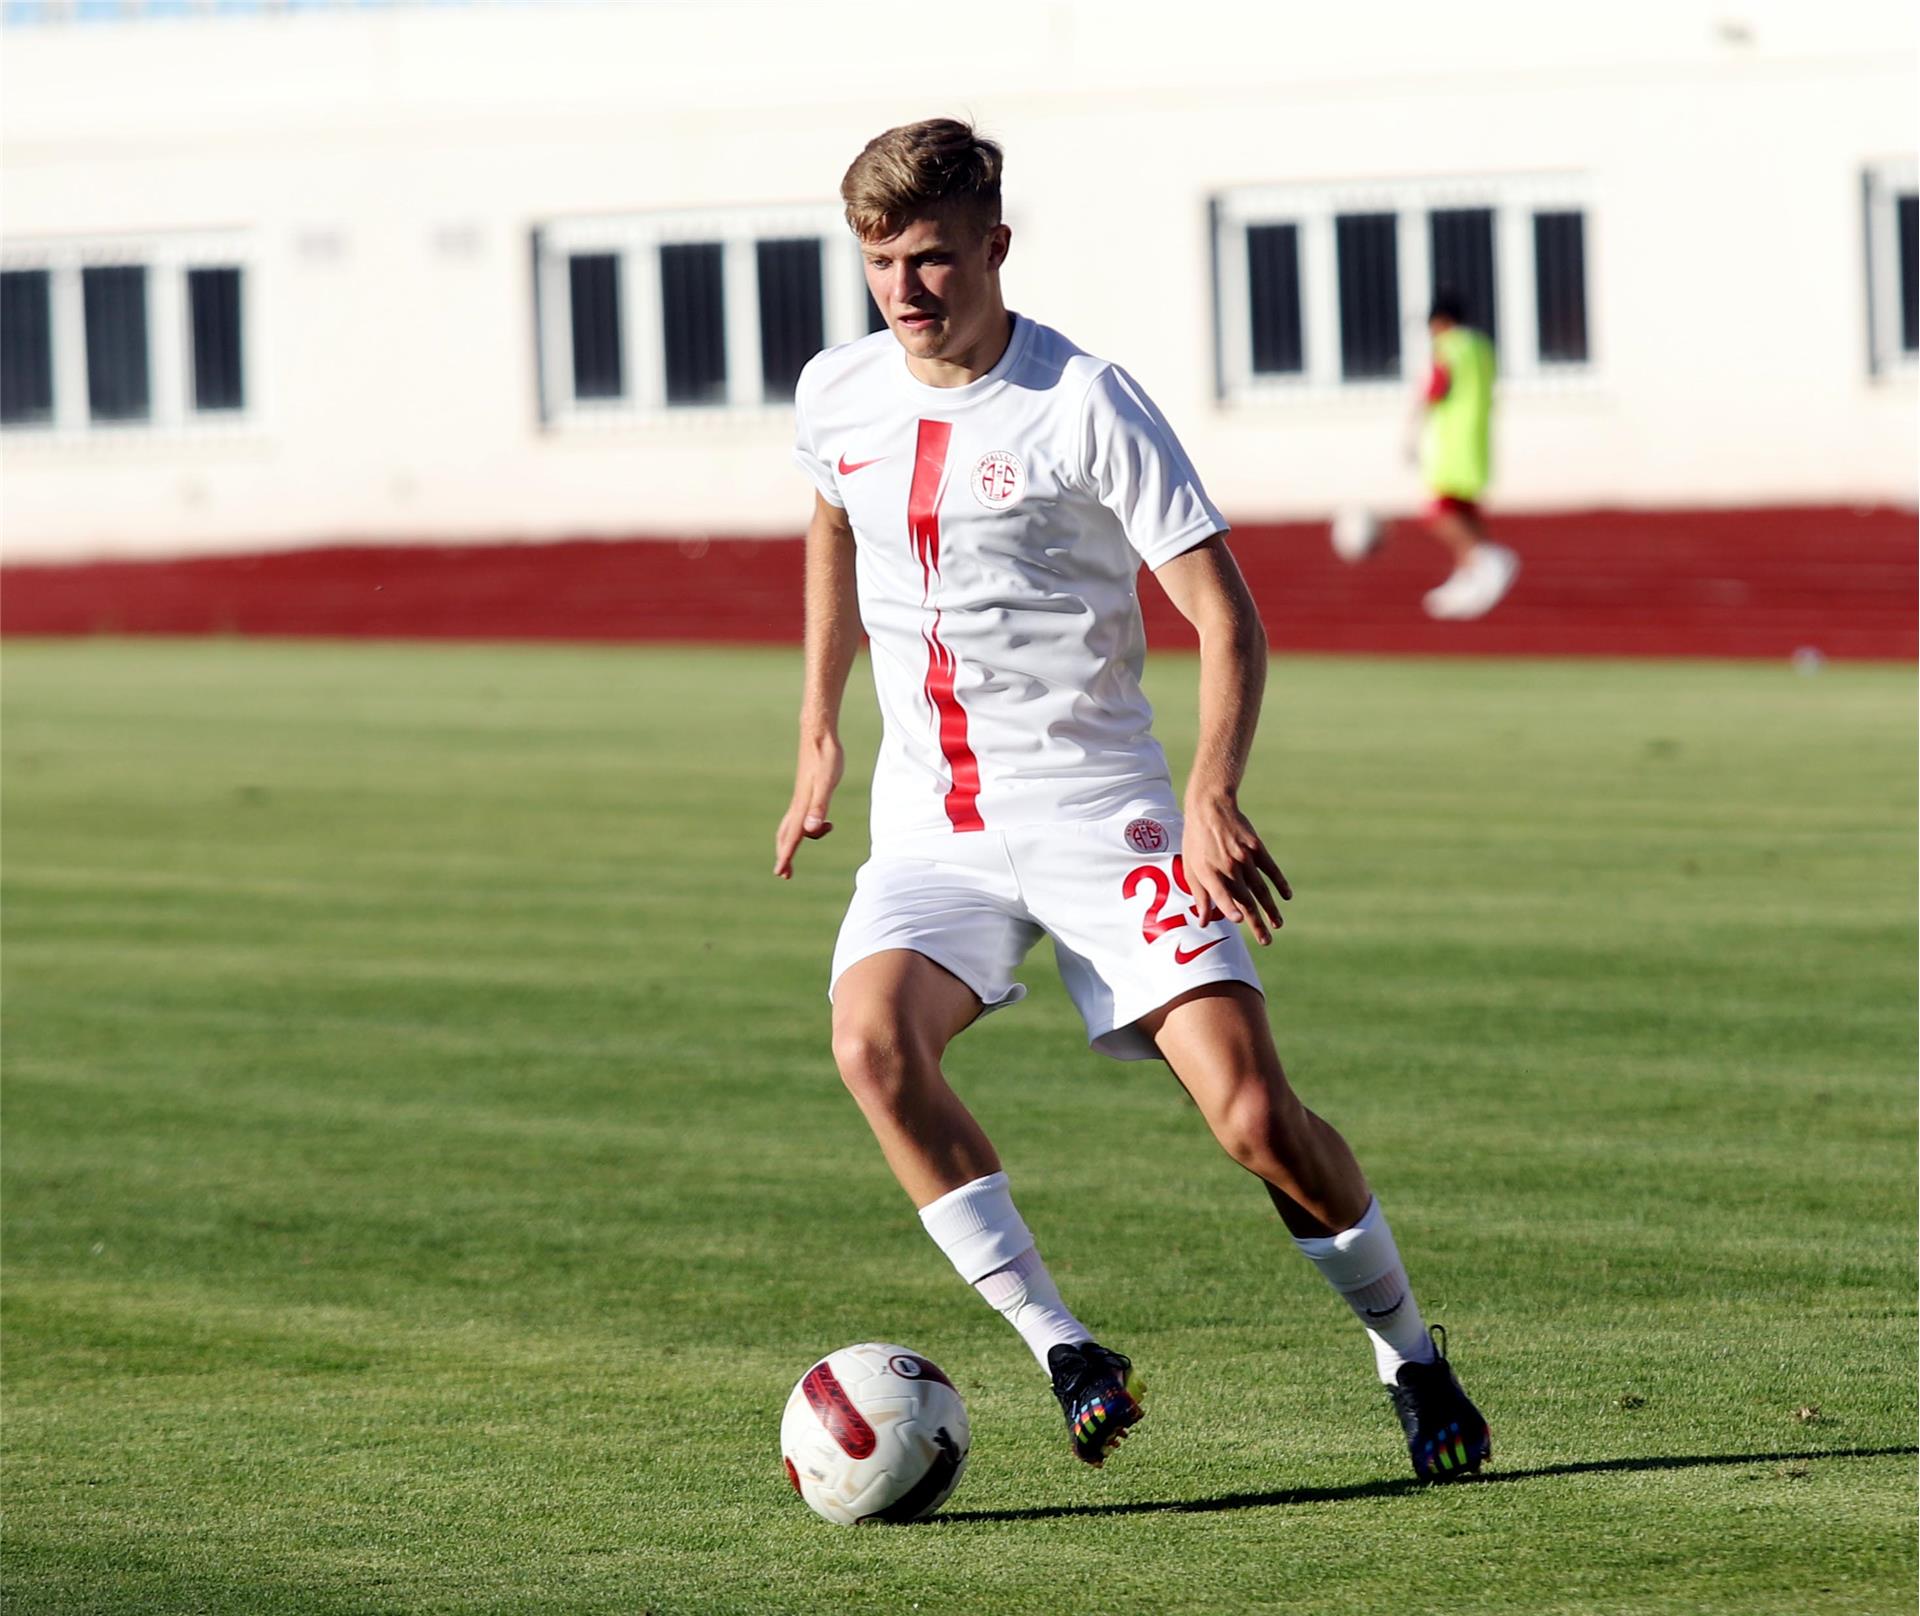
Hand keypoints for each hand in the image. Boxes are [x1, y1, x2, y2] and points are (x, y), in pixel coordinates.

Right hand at [774, 734, 844, 878]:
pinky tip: (813, 824)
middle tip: (785, 873)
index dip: (787, 856)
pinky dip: (799, 828)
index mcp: (803, 805)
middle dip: (785, 854)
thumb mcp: (828, 783)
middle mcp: (799, 803)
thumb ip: (820, 807)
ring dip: (792, 841)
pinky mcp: (806, 790)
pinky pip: (798, 816)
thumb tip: (811, 829)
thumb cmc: (826, 757)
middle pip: (787, 834)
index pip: (793, 836)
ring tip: (798, 852)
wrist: (818, 734)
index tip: (781, 873)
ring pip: (791, 825)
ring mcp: (801, 796)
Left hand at [1181, 790, 1291, 944]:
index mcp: (1209, 872)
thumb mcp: (1190, 868)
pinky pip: (1271, 869)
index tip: (1238, 920)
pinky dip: (1280, 883)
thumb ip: (1199, 896)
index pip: (1221, 894)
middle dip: (1256, 922)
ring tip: (1278, 925)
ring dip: (1270, 909)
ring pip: (1260, 888)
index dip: (1229, 908)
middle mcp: (1228, 867)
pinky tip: (1286, 896)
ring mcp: (1244, 857)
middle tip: (1265, 941)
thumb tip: (1203, 922)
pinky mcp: (1257, 848)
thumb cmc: (1196, 842)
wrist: (1211, 808)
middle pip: (1245, 899)